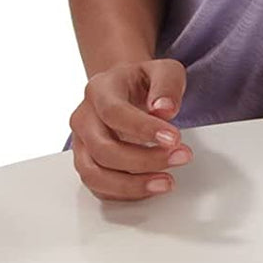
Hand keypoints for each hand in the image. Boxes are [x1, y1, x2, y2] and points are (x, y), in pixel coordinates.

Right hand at [69, 59, 190, 200]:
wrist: (124, 87)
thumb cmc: (143, 81)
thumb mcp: (163, 70)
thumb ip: (167, 85)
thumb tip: (164, 110)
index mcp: (99, 90)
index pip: (115, 113)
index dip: (144, 129)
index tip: (174, 138)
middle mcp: (84, 118)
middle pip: (103, 149)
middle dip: (144, 160)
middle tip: (180, 157)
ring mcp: (82, 144)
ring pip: (94, 174)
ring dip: (132, 184)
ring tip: (166, 182)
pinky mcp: (87, 163)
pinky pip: (98, 187)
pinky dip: (124, 193)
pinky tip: (151, 188)